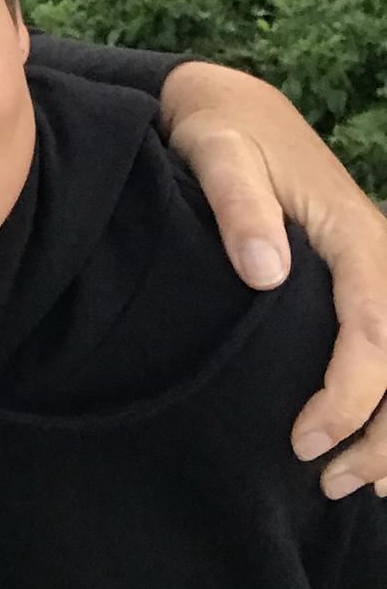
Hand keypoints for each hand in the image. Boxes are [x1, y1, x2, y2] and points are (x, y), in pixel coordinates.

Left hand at [161, 60, 386, 498]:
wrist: (231, 105)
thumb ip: (238, 205)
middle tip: (330, 482)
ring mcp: (376, 267)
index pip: (375, 328)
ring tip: (355, 483)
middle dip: (383, 431)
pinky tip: (373, 445)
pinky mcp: (362, 278)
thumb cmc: (220, 130)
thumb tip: (265, 270)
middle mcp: (380, 253)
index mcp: (355, 234)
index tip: (305, 441)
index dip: (350, 395)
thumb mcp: (217, 153)